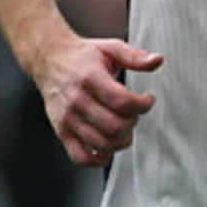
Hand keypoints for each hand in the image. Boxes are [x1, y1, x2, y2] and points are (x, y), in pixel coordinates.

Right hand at [32, 36, 162, 165]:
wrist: (49, 60)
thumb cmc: (82, 56)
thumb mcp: (111, 48)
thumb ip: (135, 56)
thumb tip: (157, 60)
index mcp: (90, 79)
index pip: (123, 102)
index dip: (143, 105)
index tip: (147, 100)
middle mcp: (77, 101)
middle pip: (115, 126)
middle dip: (133, 123)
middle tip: (134, 114)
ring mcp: (67, 119)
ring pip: (101, 143)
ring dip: (121, 140)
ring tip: (124, 127)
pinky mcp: (61, 131)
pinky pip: (79, 156)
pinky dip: (98, 159)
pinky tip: (108, 147)